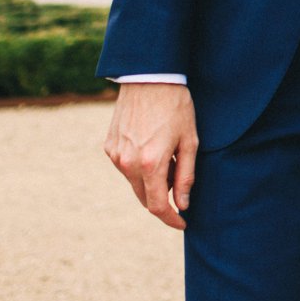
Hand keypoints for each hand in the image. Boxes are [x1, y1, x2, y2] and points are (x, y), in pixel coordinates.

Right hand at [104, 82, 198, 230]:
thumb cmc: (176, 106)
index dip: (171, 219)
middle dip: (163, 199)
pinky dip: (139, 167)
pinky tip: (151, 147)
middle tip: (180, 187)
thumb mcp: (190, 140)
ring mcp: (115, 156)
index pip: (159, 206)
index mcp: (150, 164)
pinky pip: (125, 167)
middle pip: (145, 198)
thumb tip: (183, 203)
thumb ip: (186, 175)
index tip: (182, 223)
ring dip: (151, 181)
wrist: (149, 78)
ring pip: (134, 183)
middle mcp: (128, 164)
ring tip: (167, 158)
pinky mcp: (109, 146)